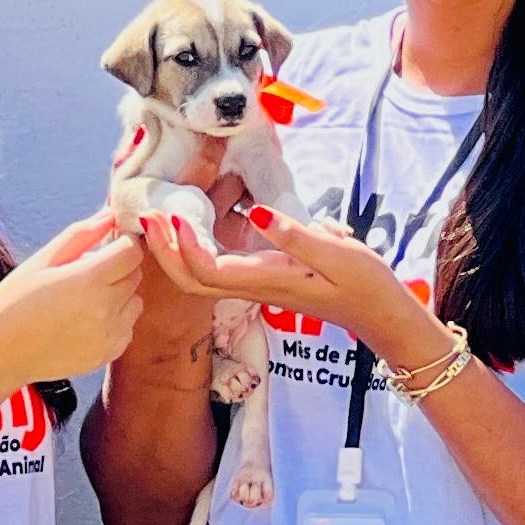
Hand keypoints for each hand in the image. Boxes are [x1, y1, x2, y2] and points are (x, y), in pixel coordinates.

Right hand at [0, 212, 146, 384]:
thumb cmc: (11, 305)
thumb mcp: (41, 261)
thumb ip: (80, 236)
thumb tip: (110, 215)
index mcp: (88, 280)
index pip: (132, 251)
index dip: (123, 242)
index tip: (109, 243)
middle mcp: (105, 309)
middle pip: (135, 274)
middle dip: (119, 267)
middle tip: (87, 272)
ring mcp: (108, 336)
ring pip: (135, 302)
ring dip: (120, 294)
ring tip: (85, 298)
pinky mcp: (106, 355)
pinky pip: (127, 328)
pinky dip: (115, 320)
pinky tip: (85, 321)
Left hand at [136, 203, 446, 372]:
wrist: (377, 312)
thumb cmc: (362, 282)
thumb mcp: (337, 253)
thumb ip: (296, 236)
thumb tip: (257, 212)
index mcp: (267, 279)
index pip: (210, 271)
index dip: (184, 247)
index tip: (170, 216)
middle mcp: (253, 286)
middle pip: (193, 280)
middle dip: (165, 251)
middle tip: (146, 216)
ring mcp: (255, 285)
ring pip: (200, 277)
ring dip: (174, 250)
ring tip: (159, 216)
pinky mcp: (261, 279)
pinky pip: (217, 268)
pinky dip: (195, 248)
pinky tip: (191, 223)